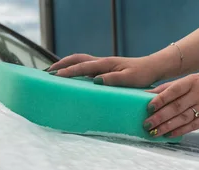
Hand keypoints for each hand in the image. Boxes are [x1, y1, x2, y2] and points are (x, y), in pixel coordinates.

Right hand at [47, 53, 163, 87]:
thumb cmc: (142, 75)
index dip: (68, 72)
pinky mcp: (104, 68)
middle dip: (61, 65)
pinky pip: (85, 66)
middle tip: (47, 73)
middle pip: (76, 59)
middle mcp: (101, 62)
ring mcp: (102, 64)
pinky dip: (74, 68)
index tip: (55, 77)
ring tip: (53, 73)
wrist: (151, 68)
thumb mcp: (130, 79)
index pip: (82, 67)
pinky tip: (70, 76)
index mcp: (105, 64)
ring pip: (79, 61)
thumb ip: (114, 80)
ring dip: (65, 65)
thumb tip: (96, 81)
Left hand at [143, 71, 198, 137]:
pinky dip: (180, 131)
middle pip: (177, 107)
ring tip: (154, 132)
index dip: (161, 99)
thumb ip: (168, 88)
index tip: (148, 108)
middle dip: (160, 117)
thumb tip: (145, 94)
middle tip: (147, 124)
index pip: (174, 90)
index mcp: (192, 81)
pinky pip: (193, 126)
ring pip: (183, 119)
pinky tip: (168, 135)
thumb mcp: (189, 80)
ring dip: (167, 127)